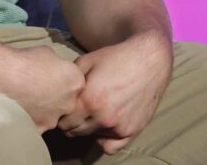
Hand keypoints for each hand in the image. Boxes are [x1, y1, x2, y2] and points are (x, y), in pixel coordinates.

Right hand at [0, 45, 85, 131]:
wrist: (7, 77)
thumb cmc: (28, 60)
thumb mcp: (48, 53)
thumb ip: (57, 65)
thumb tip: (54, 69)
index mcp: (76, 81)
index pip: (76, 81)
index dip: (65, 78)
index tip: (53, 75)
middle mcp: (70, 102)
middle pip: (68, 100)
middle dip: (58, 95)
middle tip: (41, 88)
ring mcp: (55, 118)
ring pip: (54, 114)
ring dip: (46, 108)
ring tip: (29, 99)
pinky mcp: (40, 128)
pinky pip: (39, 124)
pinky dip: (33, 118)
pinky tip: (23, 110)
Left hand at [57, 33, 171, 154]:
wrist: (148, 60)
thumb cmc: (115, 58)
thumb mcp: (86, 61)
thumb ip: (70, 81)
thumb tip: (58, 94)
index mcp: (88, 100)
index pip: (63, 122)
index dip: (61, 114)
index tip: (65, 107)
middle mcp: (103, 117)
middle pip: (74, 132)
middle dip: (72, 122)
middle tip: (76, 111)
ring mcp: (118, 127)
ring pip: (90, 137)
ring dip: (87, 128)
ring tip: (91, 114)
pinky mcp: (131, 131)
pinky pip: (110, 147)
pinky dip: (104, 139)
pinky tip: (103, 126)